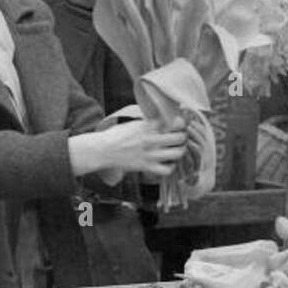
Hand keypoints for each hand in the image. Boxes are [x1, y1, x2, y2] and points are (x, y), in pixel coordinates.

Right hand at [70, 117, 186, 179]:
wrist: (103, 149)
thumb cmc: (117, 135)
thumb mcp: (134, 123)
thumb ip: (149, 121)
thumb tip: (163, 117)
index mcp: (148, 126)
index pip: (174, 122)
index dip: (182, 123)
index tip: (181, 125)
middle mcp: (151, 140)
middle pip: (180, 138)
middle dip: (183, 138)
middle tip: (181, 138)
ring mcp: (150, 154)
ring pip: (177, 154)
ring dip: (180, 151)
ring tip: (177, 150)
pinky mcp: (146, 167)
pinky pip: (166, 170)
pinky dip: (171, 167)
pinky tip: (168, 163)